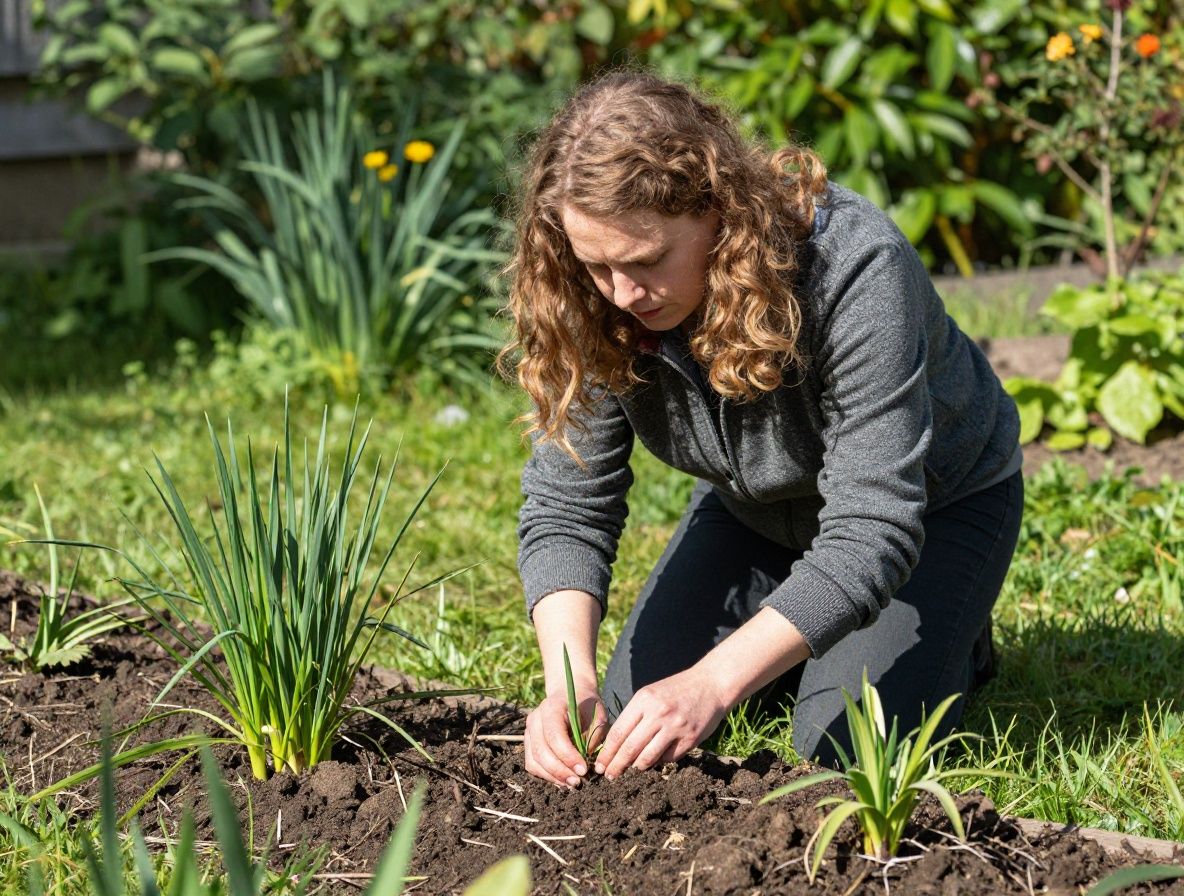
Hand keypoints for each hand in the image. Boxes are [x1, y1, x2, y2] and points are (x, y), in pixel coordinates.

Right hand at [524, 685, 606, 787]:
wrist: (571, 694)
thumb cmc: (587, 706)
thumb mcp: (597, 716)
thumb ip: (593, 737)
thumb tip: (587, 764)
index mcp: (551, 707)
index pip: (554, 736)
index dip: (568, 756)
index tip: (584, 770)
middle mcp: (535, 718)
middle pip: (541, 751)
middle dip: (560, 771)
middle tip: (578, 782)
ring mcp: (529, 731)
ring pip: (534, 761)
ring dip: (552, 776)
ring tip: (572, 784)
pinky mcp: (529, 742)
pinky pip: (532, 764)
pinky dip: (546, 776)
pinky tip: (562, 780)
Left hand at [595, 666, 729, 779]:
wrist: (711, 684)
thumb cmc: (676, 690)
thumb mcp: (651, 693)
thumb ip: (635, 716)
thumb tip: (616, 745)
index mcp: (644, 700)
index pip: (618, 733)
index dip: (607, 753)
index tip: (599, 765)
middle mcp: (658, 713)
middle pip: (630, 748)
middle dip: (616, 766)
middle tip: (608, 776)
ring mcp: (675, 727)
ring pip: (647, 758)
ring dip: (636, 768)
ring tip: (629, 773)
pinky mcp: (690, 739)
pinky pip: (668, 759)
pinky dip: (658, 762)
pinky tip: (654, 761)